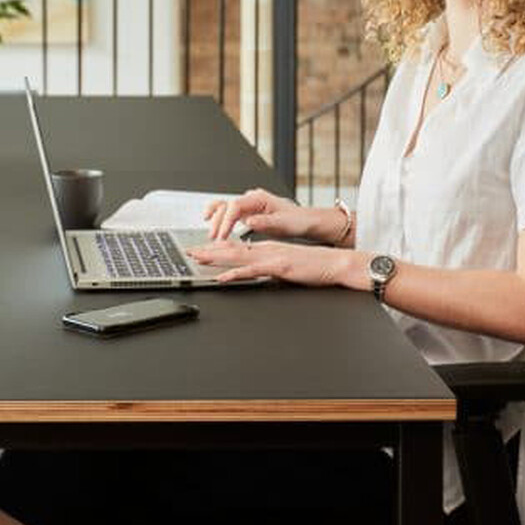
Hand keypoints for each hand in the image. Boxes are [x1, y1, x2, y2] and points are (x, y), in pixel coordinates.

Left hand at [186, 239, 363, 287]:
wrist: (335, 263)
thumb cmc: (314, 266)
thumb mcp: (286, 264)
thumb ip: (269, 266)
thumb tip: (255, 270)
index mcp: (267, 248)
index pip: (236, 247)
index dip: (216, 248)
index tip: (199, 250)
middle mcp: (266, 249)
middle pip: (231, 249)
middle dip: (208, 250)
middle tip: (189, 251)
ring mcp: (271, 257)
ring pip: (237, 256)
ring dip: (215, 258)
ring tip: (198, 259)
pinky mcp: (279, 267)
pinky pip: (253, 271)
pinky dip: (236, 273)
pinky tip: (223, 277)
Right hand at [204, 188, 334, 242]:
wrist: (304, 221)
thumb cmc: (296, 221)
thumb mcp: (283, 223)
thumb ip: (264, 222)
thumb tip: (249, 221)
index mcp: (259, 198)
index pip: (235, 206)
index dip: (226, 221)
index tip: (222, 235)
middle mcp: (251, 199)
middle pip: (226, 206)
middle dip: (217, 223)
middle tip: (214, 239)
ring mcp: (248, 205)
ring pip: (224, 208)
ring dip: (216, 221)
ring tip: (212, 236)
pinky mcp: (247, 212)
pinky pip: (228, 214)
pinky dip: (219, 220)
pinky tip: (215, 228)